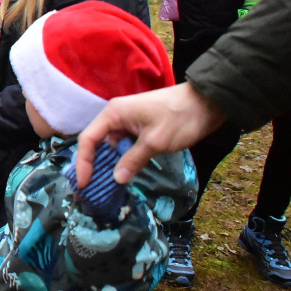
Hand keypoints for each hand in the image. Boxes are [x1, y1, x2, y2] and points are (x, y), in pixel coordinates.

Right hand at [75, 83, 225, 187]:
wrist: (207, 102)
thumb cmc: (179, 118)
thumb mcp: (155, 141)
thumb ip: (133, 160)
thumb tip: (117, 179)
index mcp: (113, 114)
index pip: (88, 139)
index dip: (83, 163)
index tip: (84, 184)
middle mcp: (116, 116)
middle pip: (96, 143)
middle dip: (93, 165)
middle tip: (92, 188)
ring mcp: (128, 122)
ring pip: (111, 146)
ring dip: (109, 164)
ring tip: (106, 186)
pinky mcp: (139, 128)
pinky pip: (125, 145)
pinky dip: (123, 159)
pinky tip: (125, 173)